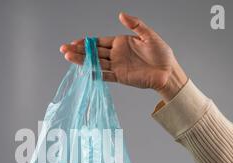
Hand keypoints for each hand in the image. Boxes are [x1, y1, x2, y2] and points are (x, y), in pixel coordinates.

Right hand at [60, 12, 187, 101]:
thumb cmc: (161, 53)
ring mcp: (117, 66)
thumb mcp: (149, 35)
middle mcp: (116, 54)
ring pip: (96, 63)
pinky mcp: (120, 77)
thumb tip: (121, 14)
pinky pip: (105, 75)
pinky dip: (95, 74)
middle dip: (79, 51)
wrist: (168, 72)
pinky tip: (84, 71)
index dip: (86, 42)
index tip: (74, 42)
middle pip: (94, 52)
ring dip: (82, 61)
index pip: (99, 41)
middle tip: (64, 50)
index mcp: (121, 42)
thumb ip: (135, 25)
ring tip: (68, 58)